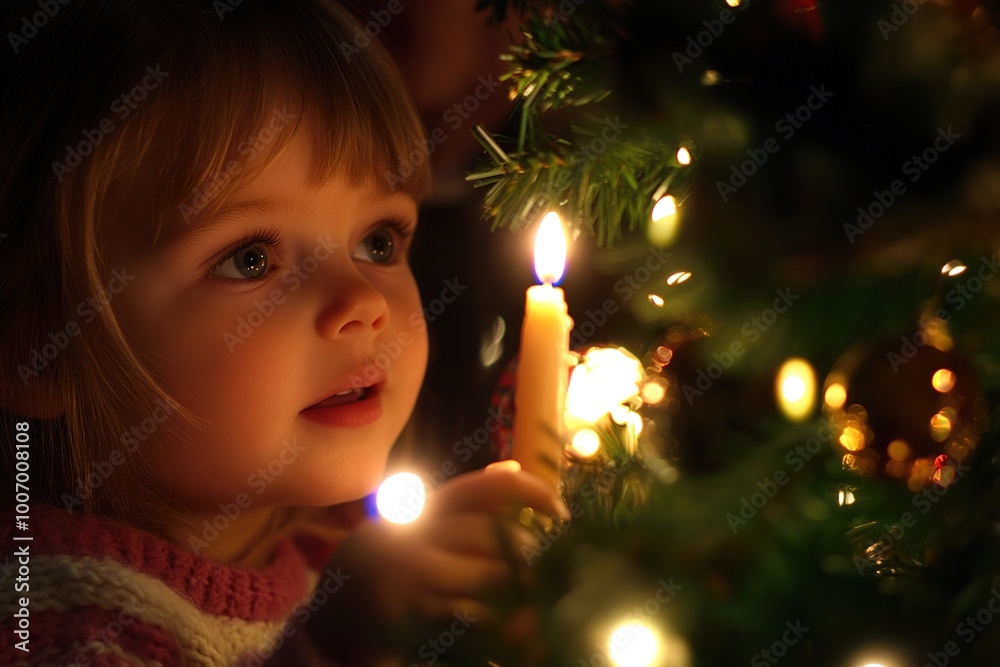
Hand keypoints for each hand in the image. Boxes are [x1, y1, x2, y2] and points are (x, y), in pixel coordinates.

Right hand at [310, 464, 567, 663]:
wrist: (321, 640)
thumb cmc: (377, 587)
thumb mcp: (410, 537)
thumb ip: (456, 511)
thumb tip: (513, 469)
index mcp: (415, 514)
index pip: (481, 487)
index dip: (529, 492)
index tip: (561, 511)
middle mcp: (408, 537)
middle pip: (490, 535)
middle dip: (528, 558)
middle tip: (551, 578)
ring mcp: (404, 578)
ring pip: (487, 577)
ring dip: (521, 596)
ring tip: (535, 612)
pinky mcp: (403, 618)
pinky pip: (470, 620)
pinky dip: (496, 631)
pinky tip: (509, 639)